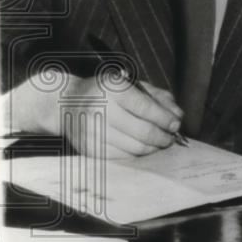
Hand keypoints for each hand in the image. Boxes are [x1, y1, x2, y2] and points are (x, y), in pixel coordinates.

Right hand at [9, 72, 182, 157]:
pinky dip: (138, 154)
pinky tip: (143, 148)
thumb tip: (177, 115)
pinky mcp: (90, 149)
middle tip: (171, 138)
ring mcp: (93, 132)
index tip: (176, 124)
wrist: (64, 104)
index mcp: (112, 90)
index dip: (165, 119)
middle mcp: (100, 110)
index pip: (146, 108)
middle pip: (143, 131)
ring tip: (160, 143)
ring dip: (153, 148)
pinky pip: (122, 157)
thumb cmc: (104, 92)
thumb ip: (157, 97)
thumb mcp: (130, 84)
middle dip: (163, 137)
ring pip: (135, 148)